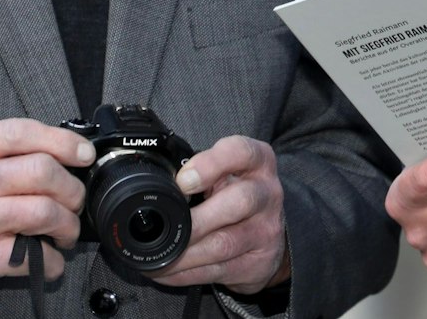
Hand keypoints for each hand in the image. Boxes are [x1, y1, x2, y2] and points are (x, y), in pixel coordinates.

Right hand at [0, 118, 92, 303]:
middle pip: (43, 171)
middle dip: (72, 188)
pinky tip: (49, 257)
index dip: (63, 141)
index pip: (23, 132)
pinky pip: (33, 257)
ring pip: (44, 212)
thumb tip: (59, 152)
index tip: (83, 154)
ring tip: (64, 231)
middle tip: (74, 199)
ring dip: (67, 226)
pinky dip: (52, 261)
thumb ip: (2, 152)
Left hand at [150, 136, 289, 295]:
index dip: (210, 165)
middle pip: (239, 201)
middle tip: (167, 227)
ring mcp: (266, 231)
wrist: (268, 234)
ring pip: (224, 244)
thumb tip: (160, 184)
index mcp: (258, 162)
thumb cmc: (236, 194)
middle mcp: (267, 194)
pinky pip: (218, 271)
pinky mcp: (258, 262)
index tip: (182, 181)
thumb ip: (200, 170)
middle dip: (197, 219)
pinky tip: (169, 272)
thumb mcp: (226, 173)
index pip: (241, 152)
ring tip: (159, 258)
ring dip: (185, 254)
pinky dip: (187, 274)